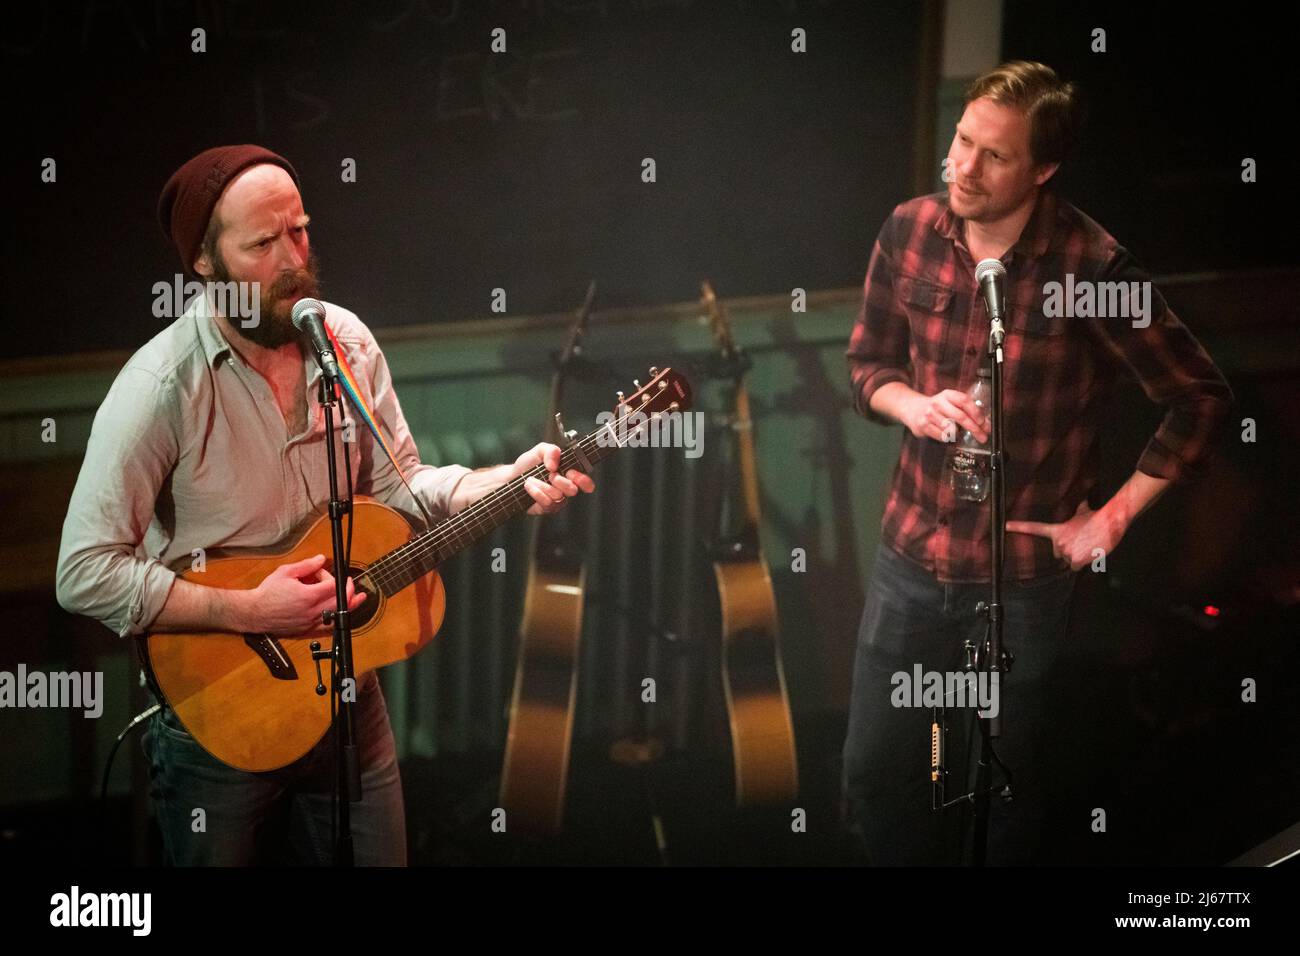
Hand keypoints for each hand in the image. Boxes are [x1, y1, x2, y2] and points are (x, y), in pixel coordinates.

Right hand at [248, 553, 364, 633]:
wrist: (254, 613)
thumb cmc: (267, 593)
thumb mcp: (286, 572)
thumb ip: (306, 566)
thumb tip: (321, 559)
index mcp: (308, 596)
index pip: (333, 586)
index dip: (337, 579)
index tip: (337, 575)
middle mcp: (311, 611)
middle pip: (340, 601)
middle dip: (348, 591)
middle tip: (349, 584)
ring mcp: (310, 623)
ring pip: (337, 616)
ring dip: (349, 607)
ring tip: (358, 599)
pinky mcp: (306, 631)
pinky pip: (327, 629)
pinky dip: (337, 622)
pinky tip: (342, 616)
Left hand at [511, 442, 595, 515]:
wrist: (512, 476)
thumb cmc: (529, 464)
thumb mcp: (540, 451)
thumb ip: (551, 450)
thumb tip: (555, 464)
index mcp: (569, 474)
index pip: (586, 483)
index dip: (583, 480)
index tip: (571, 473)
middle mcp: (565, 489)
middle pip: (573, 490)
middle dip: (560, 481)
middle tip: (550, 474)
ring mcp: (557, 500)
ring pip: (557, 496)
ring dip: (542, 485)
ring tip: (532, 479)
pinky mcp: (546, 508)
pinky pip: (547, 503)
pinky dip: (536, 492)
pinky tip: (529, 486)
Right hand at [905, 389, 987, 443]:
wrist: (911, 408)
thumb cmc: (937, 407)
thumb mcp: (950, 402)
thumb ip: (965, 409)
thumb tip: (984, 423)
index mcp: (947, 394)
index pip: (965, 401)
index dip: (976, 412)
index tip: (983, 423)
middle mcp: (938, 403)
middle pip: (961, 417)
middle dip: (974, 429)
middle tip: (982, 437)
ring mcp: (929, 415)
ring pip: (951, 430)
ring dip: (958, 434)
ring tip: (957, 432)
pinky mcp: (923, 426)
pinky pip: (942, 437)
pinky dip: (947, 438)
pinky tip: (945, 433)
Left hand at [1006, 500, 1124, 570]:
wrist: (1107, 525)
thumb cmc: (1096, 518)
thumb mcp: (1084, 511)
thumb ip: (1079, 508)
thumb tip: (1084, 498)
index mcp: (1056, 530)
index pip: (1034, 528)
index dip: (1019, 527)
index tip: (1005, 526)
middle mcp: (1058, 542)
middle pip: (1057, 553)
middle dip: (1066, 550)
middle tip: (1079, 543)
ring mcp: (1065, 552)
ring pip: (1067, 560)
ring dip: (1076, 557)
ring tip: (1086, 547)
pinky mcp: (1075, 561)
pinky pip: (1075, 567)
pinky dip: (1082, 564)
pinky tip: (1088, 555)